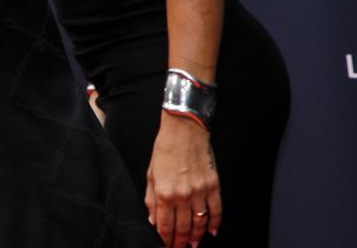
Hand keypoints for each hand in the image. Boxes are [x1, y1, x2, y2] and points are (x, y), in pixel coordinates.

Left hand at [144, 114, 220, 247]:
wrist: (185, 131)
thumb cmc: (165, 150)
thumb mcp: (150, 174)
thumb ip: (151, 199)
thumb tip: (153, 220)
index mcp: (165, 192)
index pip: (165, 225)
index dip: (166, 238)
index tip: (166, 245)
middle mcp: (183, 195)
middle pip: (183, 227)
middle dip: (180, 241)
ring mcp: (200, 192)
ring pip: (200, 223)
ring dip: (197, 236)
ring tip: (193, 244)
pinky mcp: (214, 186)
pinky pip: (216, 211)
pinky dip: (215, 224)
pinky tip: (212, 232)